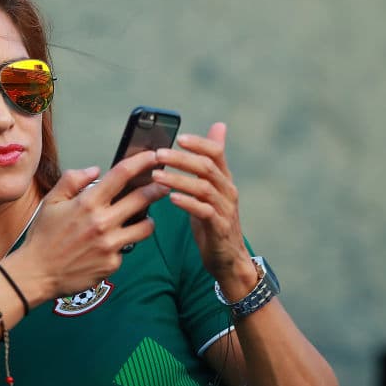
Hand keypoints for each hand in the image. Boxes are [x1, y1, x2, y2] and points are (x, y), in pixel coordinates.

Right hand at [17, 151, 169, 298]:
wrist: (37, 273)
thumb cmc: (43, 237)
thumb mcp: (51, 201)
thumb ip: (72, 180)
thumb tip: (95, 170)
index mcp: (87, 203)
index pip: (121, 175)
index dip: (142, 162)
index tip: (154, 156)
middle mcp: (102, 222)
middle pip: (142, 199)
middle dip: (158, 189)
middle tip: (165, 185)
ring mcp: (109, 244)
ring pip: (145, 227)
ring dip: (147, 220)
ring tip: (142, 218)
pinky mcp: (112, 263)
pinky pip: (127, 248)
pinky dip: (122, 244)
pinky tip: (110, 245)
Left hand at [152, 122, 254, 282]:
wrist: (228, 258)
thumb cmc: (215, 220)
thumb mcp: (212, 189)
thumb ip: (210, 161)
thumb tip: (218, 127)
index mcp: (224, 179)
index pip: (216, 153)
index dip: (199, 143)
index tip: (178, 137)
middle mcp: (228, 191)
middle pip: (207, 167)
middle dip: (181, 159)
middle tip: (158, 154)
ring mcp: (225, 209)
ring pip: (204, 188)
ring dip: (178, 180)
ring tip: (157, 176)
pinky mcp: (220, 228)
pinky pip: (204, 211)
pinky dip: (188, 203)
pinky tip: (172, 198)